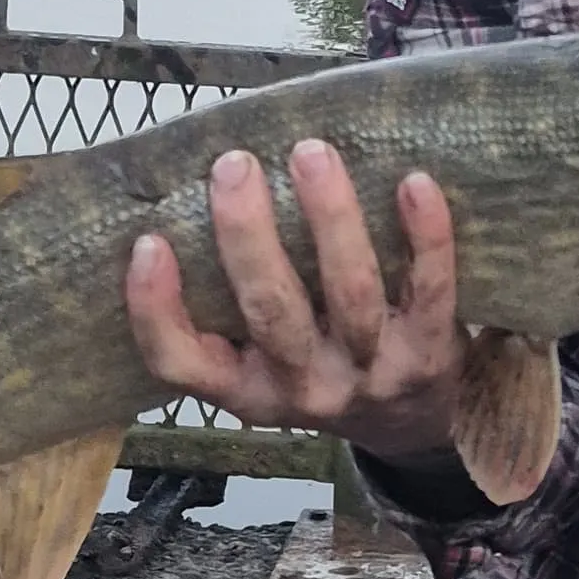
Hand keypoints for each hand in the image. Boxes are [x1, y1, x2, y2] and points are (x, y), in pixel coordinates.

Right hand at [125, 141, 464, 460]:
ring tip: (311, 153)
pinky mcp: (431, 351)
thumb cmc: (321, 366)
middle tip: (233, 165)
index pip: (183, 364)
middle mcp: (307, 389)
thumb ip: (230, 305)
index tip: (147, 243)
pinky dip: (424, 234)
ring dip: (330, 218)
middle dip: (248, 235)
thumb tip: (195, 194)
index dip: (156, 310)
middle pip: (271, 313)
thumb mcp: (263, 362)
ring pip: (349, 293)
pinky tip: (413, 182)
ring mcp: (373, 372)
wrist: (414, 424)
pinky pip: (430, 287)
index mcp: (249, 390)